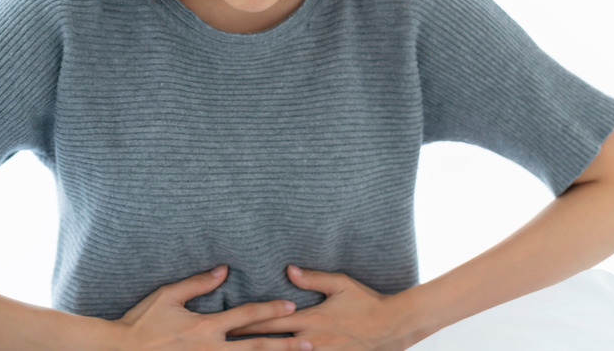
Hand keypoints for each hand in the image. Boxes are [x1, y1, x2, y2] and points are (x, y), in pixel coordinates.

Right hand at [113, 265, 312, 349]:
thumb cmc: (140, 322)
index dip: (270, 310)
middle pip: (255, 347)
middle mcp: (210, 349)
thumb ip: (198, 283)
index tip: (292, 307)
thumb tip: (225, 269)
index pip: (245, 316)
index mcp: (205, 326)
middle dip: (284, 346)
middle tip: (310, 344)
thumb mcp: (168, 296)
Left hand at [229, 266, 417, 350]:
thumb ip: (313, 278)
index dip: (245, 325)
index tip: (225, 326)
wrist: (392, 327)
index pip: (270, 322)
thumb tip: (289, 270)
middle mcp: (310, 340)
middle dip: (245, 345)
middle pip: (270, 344)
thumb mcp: (341, 284)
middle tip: (221, 345)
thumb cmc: (366, 302)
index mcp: (310, 318)